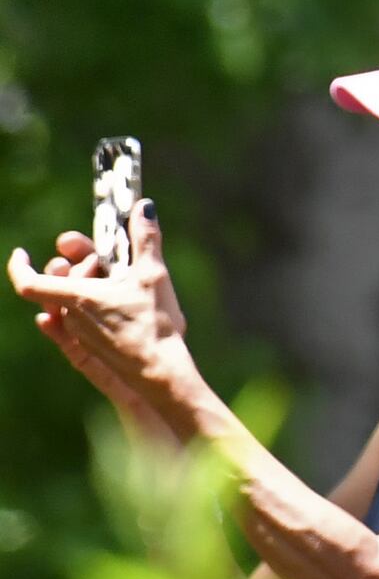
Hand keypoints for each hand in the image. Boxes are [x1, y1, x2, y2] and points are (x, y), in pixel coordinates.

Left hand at [13, 207, 192, 424]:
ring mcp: (79, 332)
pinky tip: (102, 300)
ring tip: (116, 280)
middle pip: (60, 281)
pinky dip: (84, 303)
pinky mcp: (90, 346)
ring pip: (69, 299)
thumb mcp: (153, 275)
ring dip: (85, 284)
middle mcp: (70, 316)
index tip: (22, 252)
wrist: (160, 371)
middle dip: (79, 264)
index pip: (28, 282)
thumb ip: (145, 239)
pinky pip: (75, 318)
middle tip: (104, 258)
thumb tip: (143, 207)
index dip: (19, 266)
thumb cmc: (154, 324)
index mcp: (76, 297)